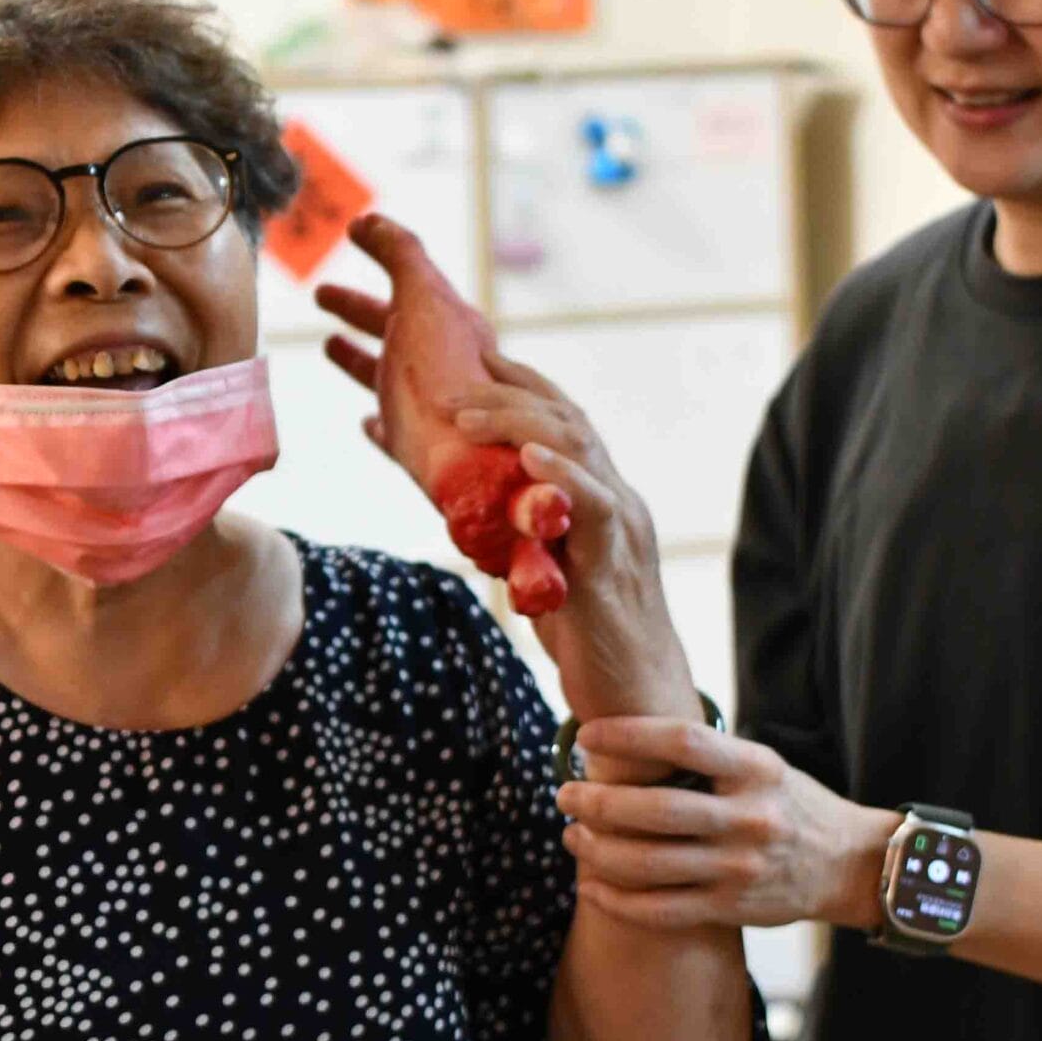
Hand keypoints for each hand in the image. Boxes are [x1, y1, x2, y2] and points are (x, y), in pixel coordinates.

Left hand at [315, 252, 692, 729]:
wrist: (631, 692)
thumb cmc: (572, 623)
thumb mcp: (517, 553)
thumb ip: (478, 507)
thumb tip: (411, 458)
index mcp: (582, 484)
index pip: (544, 412)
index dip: (502, 378)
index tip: (450, 348)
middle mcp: (605, 489)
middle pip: (558, 411)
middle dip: (499, 385)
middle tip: (439, 378)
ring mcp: (616, 519)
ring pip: (576, 443)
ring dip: (515, 420)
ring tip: (462, 410)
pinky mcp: (614, 560)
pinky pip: (594, 504)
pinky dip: (561, 475)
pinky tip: (527, 458)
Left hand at [556, 717, 898, 930]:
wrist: (851, 865)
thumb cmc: (790, 806)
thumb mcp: (763, 767)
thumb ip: (708, 759)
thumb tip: (627, 739)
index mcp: (757, 771)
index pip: (684, 742)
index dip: (628, 735)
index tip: (586, 736)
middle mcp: (750, 819)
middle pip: (654, 810)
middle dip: (597, 803)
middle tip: (564, 795)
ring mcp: (740, 868)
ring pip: (647, 864)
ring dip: (596, 850)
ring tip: (572, 836)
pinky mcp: (731, 909)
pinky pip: (659, 910)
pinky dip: (616, 900)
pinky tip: (590, 886)